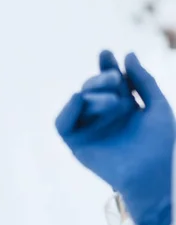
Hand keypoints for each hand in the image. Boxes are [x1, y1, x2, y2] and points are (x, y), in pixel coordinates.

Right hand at [56, 51, 173, 224]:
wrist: (153, 171)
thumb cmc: (161, 142)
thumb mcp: (157, 104)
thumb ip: (142, 80)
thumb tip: (127, 55)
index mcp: (123, 108)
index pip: (110, 82)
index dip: (106, 67)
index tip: (106, 53)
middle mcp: (103, 118)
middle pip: (93, 88)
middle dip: (101, 78)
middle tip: (113, 79)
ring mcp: (88, 130)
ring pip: (79, 101)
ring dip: (92, 94)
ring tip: (112, 100)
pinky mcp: (75, 144)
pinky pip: (62, 123)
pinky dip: (67, 110)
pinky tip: (78, 98)